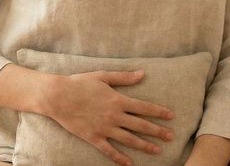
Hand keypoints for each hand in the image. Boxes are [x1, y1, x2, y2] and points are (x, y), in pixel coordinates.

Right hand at [42, 70, 175, 165]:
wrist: (58, 97)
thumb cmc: (80, 83)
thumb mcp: (103, 76)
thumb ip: (124, 78)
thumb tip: (142, 74)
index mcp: (118, 100)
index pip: (144, 107)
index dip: (158, 112)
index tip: (171, 116)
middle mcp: (114, 116)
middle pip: (140, 125)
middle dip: (157, 131)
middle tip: (171, 136)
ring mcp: (104, 128)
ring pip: (129, 139)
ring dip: (144, 145)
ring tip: (157, 151)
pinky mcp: (93, 137)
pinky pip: (109, 150)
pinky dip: (119, 158)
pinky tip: (129, 163)